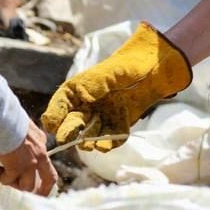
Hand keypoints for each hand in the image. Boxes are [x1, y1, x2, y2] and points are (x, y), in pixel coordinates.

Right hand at [0, 121, 56, 194]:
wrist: (4, 117)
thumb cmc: (9, 118)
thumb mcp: (24, 127)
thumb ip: (24, 138)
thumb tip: (15, 144)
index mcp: (41, 142)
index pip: (47, 162)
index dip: (43, 174)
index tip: (38, 182)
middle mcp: (40, 154)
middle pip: (49, 179)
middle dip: (42, 191)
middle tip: (32, 195)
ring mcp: (30, 163)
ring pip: (26, 185)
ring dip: (13, 183)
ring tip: (1, 173)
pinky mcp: (17, 168)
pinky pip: (7, 180)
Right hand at [41, 22, 191, 150]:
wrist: (155, 66)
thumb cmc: (127, 65)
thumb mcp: (104, 74)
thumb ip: (88, 88)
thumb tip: (75, 103)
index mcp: (78, 90)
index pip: (59, 106)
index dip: (54, 117)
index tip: (53, 126)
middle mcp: (88, 105)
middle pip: (73, 124)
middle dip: (70, 133)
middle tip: (71, 138)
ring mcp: (103, 115)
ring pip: (91, 134)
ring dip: (89, 141)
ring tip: (91, 143)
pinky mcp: (120, 123)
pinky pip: (111, 138)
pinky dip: (108, 143)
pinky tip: (106, 145)